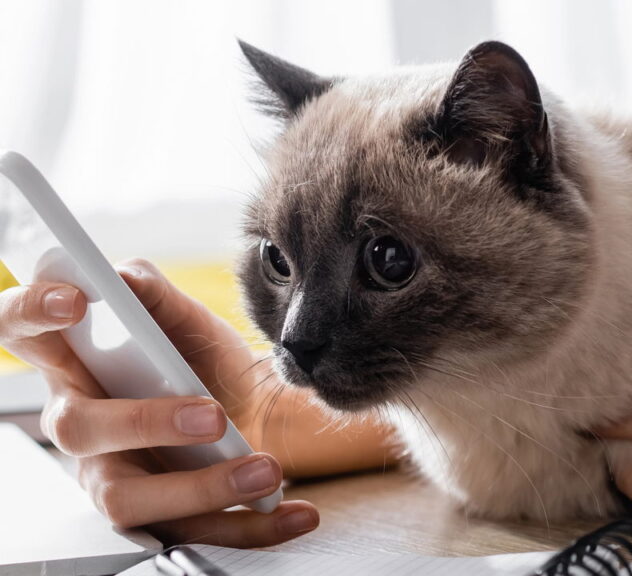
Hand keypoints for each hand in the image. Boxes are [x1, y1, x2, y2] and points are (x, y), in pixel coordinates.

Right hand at [0, 259, 317, 546]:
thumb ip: (154, 296)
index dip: (32, 314)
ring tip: (264, 470)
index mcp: (76, 364)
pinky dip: (251, 528)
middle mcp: (82, 424)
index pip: (24, 334)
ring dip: (202, 488)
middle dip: (144, 421)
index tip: (75, 302)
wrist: (251, 412)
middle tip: (211, 414)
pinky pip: (195, 533)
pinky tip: (292, 513)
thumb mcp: (187, 323)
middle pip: (76, 429)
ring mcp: (112, 476)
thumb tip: (124, 277)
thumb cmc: (199, 364)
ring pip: (128, 498)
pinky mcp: (156, 518)